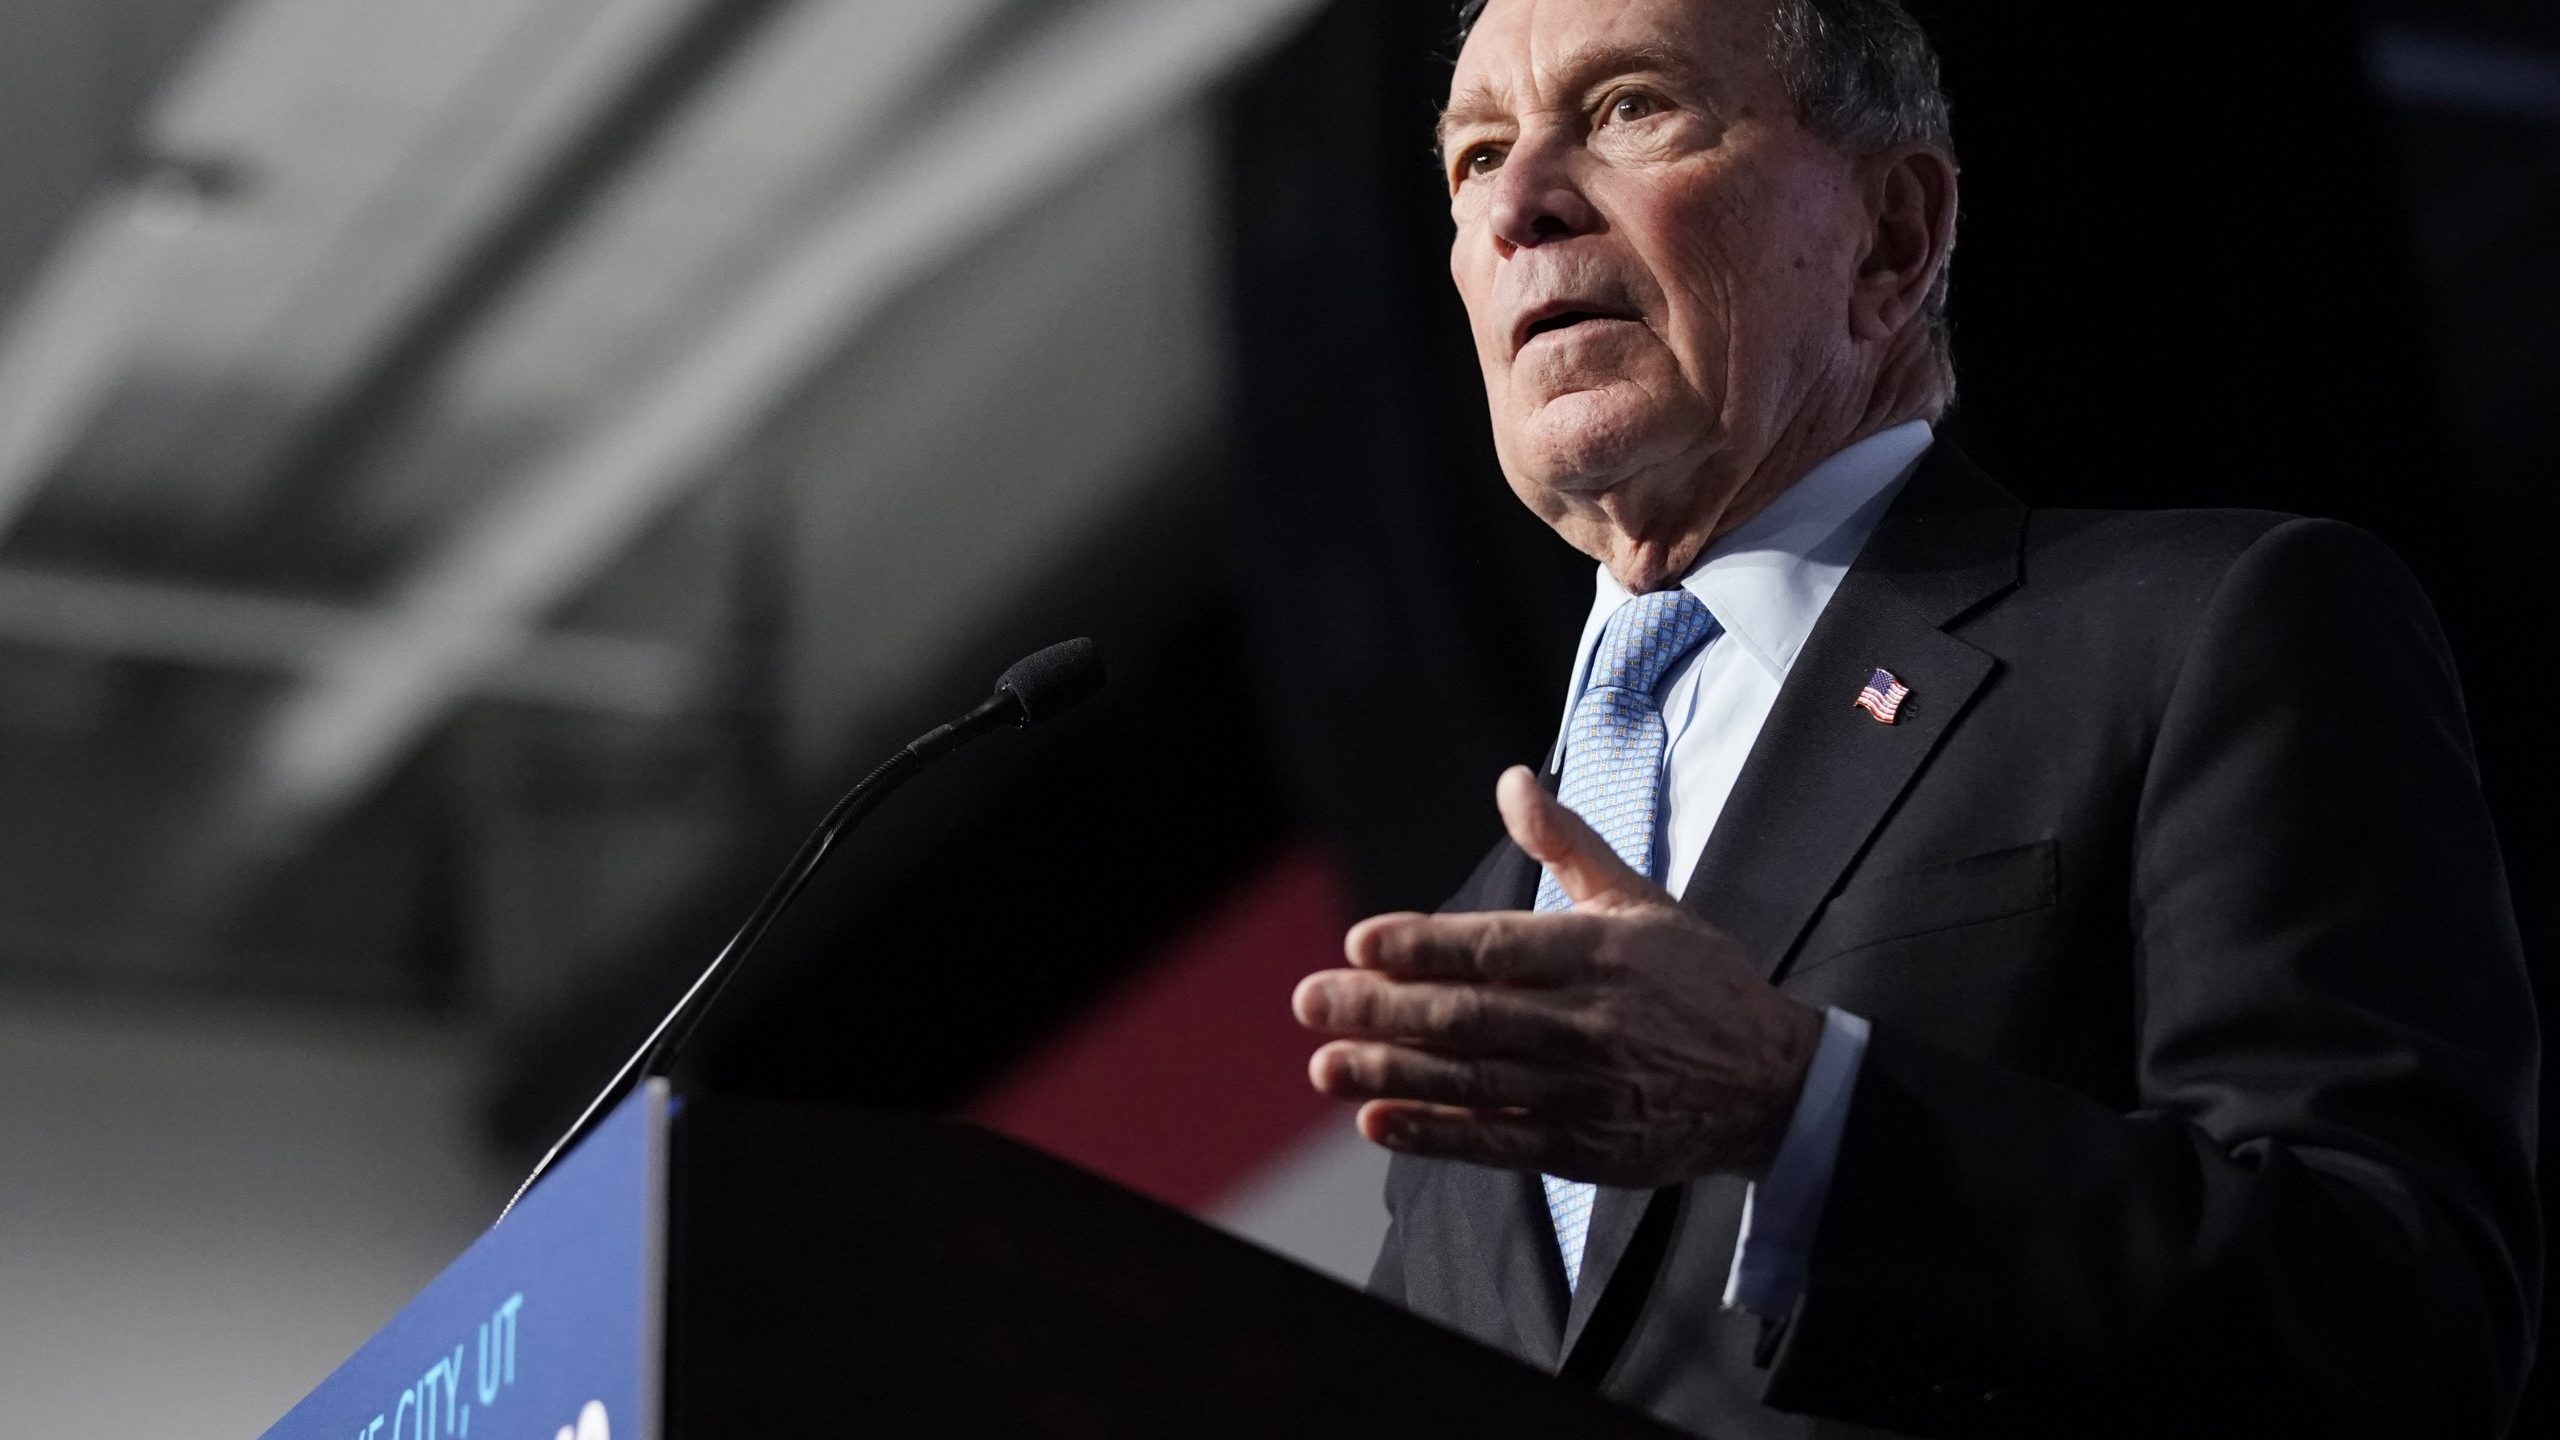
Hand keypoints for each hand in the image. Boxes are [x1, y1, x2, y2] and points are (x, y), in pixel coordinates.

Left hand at [1293, 766, 1822, 1185]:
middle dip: (1381, 1010)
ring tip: (1326, 1065)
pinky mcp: (1586, 1146)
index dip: (1424, 945)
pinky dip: (1437, 1134)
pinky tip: (1381, 1123)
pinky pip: (1499, 1141)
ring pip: (1474, 1080)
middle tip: (1311, 1001)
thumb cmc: (1697, 981)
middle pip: (1470, 1016)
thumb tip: (1513, 780)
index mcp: (1601, 952)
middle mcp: (1590, 1022)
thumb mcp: (1640, 900)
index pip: (1497, 947)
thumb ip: (1568, 844)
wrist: (1772, 1082)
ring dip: (1393, 1074)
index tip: (1359, 941)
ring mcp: (1586, 1090)